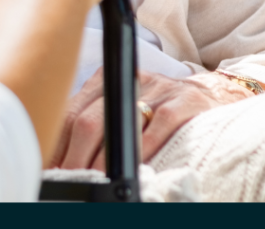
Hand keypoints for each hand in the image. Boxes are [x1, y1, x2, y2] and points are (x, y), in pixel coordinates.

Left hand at [49, 68, 256, 169]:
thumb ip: (97, 124)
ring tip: (93, 182)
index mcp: (107, 80)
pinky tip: (132, 171)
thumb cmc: (161, 108)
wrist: (214, 94)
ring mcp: (157, 90)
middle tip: (69, 182)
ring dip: (102, 161)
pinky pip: (158, 127)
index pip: (71, 110)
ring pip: (118, 124)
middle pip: (88, 119)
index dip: (57, 142)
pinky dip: (142, 152)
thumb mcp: (125, 107)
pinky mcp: (183, 102)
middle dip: (74, 157)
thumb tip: (64, 159)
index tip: (50, 169)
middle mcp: (128, 82)